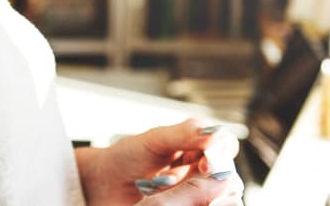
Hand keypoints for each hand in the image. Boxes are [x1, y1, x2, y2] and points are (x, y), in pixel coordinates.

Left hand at [75, 118, 241, 205]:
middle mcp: (199, 166)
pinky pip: (205, 204)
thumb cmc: (125, 156)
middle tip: (193, 181)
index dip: (220, 153)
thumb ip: (184, 134)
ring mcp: (194, 188)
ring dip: (207, 195)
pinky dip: (199, 204)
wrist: (103, 183)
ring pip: (221, 194)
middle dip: (215, 178)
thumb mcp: (154, 140)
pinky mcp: (188, 204)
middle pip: (226, 172)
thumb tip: (214, 132)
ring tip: (184, 196)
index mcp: (195, 143)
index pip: (224, 145)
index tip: (205, 163)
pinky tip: (185, 203)